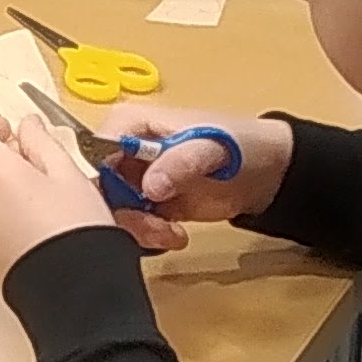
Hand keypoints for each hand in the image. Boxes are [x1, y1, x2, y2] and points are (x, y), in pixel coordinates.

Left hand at [0, 109, 117, 283]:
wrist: (73, 295)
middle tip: (52, 176)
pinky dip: (13, 220)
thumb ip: (42, 142)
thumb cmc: (76, 232)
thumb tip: (27, 126)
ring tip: (54, 210)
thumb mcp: (69, 174)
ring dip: (14, 194)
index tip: (14, 134)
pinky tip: (45, 233)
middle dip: (11, 164)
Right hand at [85, 104, 292, 253]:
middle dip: (122, 213)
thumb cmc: (241, 144)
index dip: (99, 181)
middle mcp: (124, 152)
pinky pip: (131, 226)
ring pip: (112, 212)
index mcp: (130, 123)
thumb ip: (180, 162)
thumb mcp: (213, 147)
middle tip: (153, 227)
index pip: (92, 151)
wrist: (268, 173)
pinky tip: (175, 236)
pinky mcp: (147, 206)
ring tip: (170, 234)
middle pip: (97, 188)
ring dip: (138, 230)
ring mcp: (134, 180)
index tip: (124, 203)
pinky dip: (148, 238)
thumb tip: (149, 186)